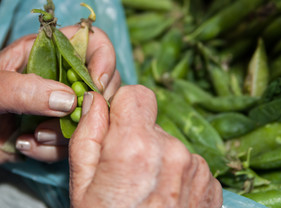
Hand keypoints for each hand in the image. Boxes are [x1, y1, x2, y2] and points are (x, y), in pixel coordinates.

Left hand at [0, 26, 119, 199]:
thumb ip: (24, 89)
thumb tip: (69, 100)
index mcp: (42, 52)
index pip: (88, 41)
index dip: (102, 57)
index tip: (96, 84)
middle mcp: (56, 77)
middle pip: (101, 79)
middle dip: (92, 102)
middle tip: (69, 117)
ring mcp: (57, 107)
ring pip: (90, 116)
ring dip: (66, 132)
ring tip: (32, 136)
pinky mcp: (54, 134)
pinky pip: (72, 142)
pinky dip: (52, 150)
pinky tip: (25, 146)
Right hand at [69, 85, 222, 207]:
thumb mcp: (81, 183)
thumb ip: (87, 133)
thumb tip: (95, 99)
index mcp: (135, 146)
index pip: (137, 94)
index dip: (122, 106)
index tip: (114, 124)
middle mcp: (172, 151)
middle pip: (152, 121)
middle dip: (135, 134)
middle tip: (124, 167)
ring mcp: (195, 168)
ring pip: (168, 141)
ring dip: (155, 155)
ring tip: (144, 187)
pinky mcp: (210, 182)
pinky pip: (186, 161)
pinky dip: (174, 172)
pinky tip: (162, 196)